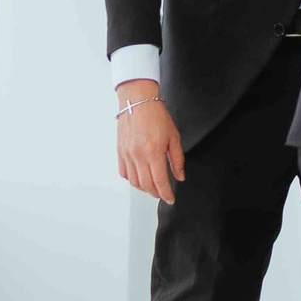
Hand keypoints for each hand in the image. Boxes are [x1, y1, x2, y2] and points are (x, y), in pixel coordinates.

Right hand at [115, 81, 183, 204]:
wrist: (138, 102)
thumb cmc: (157, 116)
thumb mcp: (174, 137)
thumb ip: (177, 159)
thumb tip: (180, 176)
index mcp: (153, 153)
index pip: (160, 181)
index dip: (166, 194)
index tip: (171, 199)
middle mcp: (138, 156)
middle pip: (146, 185)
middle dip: (156, 193)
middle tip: (163, 194)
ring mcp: (127, 155)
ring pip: (134, 181)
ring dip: (144, 188)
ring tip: (153, 188)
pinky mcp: (120, 151)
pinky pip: (124, 172)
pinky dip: (132, 179)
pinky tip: (140, 178)